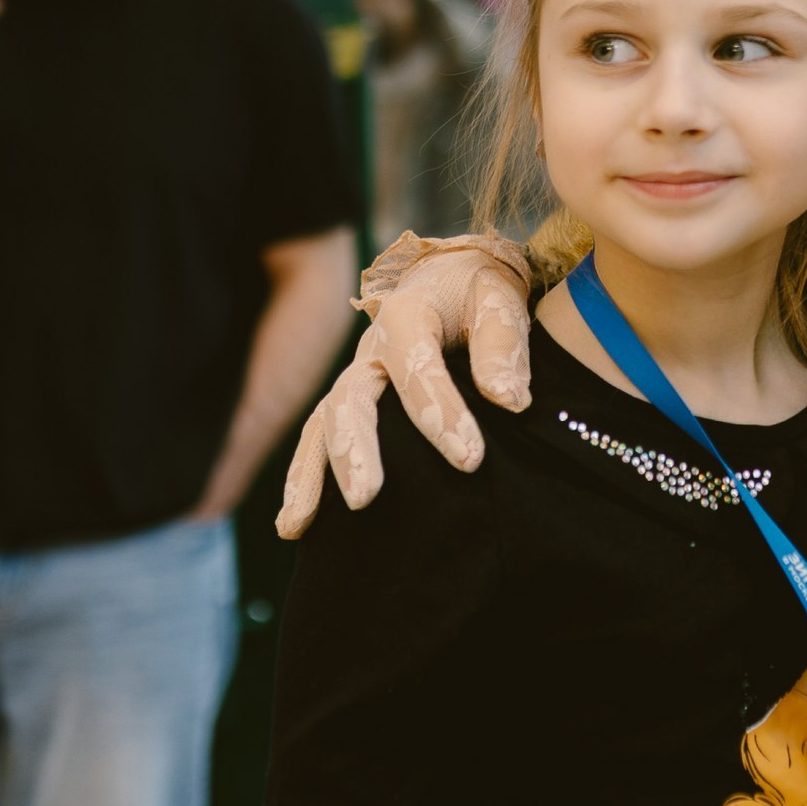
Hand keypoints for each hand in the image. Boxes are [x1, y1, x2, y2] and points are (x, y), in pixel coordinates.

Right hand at [276, 235, 534, 538]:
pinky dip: (304, 478)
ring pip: (324, 424)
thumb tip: (510, 400)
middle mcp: (370, 347)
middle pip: (352, 399)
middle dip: (356, 450)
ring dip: (313, 474)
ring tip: (300, 525)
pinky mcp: (351, 401)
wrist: (453, 279)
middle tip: (366, 499)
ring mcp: (355, 376)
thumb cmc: (479, 294)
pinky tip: (296, 526)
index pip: (419, 368)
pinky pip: (318, 439)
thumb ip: (503, 347)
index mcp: (407, 314)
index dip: (442, 414)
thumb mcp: (499, 301)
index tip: (470, 460)